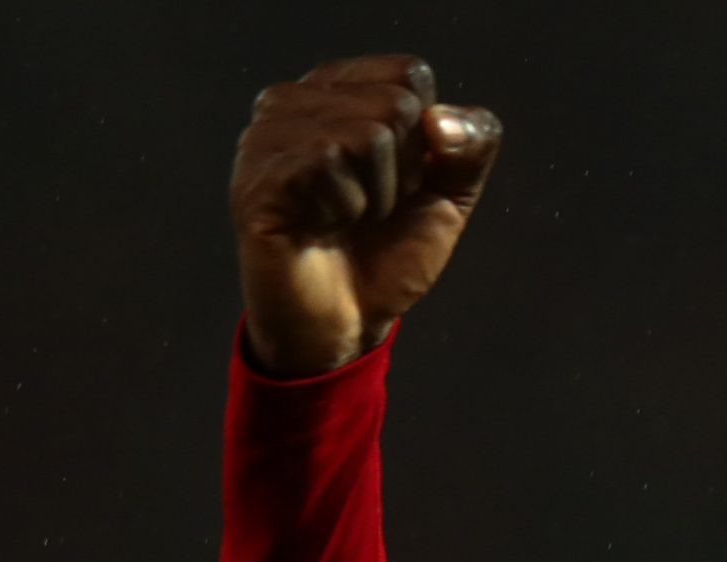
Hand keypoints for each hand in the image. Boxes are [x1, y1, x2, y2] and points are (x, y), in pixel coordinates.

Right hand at [229, 54, 501, 376]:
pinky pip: (327, 162)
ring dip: (376, 194)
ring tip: (346, 217)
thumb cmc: (388, 254)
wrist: (348, 322)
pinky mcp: (255, 173)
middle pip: (395, 104)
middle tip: (372, 208)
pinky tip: (321, 225)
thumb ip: (470, 147)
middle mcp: (296, 101)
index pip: (410, 74)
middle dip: (404, 173)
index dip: (429, 139)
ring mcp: (267, 134)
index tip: (403, 181)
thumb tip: (444, 119)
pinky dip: (345, 206)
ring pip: (366, 133)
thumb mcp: (449, 197)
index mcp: (340, 92)